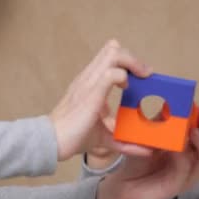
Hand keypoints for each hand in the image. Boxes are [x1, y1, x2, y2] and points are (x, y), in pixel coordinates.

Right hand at [50, 39, 152, 161]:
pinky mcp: (91, 94)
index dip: (127, 61)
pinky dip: (123, 77)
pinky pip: (111, 74)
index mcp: (90, 83)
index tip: (139, 77)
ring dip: (132, 63)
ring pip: (114, 54)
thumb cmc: (75, 136)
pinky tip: (126, 89)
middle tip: (143, 76)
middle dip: (133, 59)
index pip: (108, 55)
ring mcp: (89, 83)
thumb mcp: (105, 135)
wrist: (52, 142)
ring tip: (140, 78)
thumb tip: (146, 150)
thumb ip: (124, 140)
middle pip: (112, 48)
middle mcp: (89, 78)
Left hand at [94, 107, 198, 198]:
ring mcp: (187, 176)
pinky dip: (183, 157)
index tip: (198, 105)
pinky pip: (186, 171)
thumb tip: (168, 103)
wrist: (123, 185)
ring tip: (192, 131)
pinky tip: (175, 148)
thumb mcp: (148, 137)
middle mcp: (192, 162)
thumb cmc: (138, 161)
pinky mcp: (177, 187)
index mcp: (189, 149)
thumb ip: (159, 123)